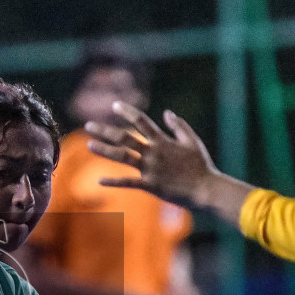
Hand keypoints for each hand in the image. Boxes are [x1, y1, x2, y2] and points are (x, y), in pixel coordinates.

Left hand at [86, 102, 255, 227]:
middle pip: (124, 138)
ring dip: (104, 150)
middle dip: (105, 130)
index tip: (114, 105)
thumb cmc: (201, 165)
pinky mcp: (150, 185)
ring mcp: (150, 168)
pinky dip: (113, 181)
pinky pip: (128, 182)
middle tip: (88, 125)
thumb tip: (166, 112)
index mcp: (162, 140)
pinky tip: (99, 180)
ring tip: (89, 145)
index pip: (141, 121)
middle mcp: (153, 152)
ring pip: (122, 157)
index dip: (127, 111)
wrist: (205, 189)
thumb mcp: (192, 141)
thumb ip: (178, 126)